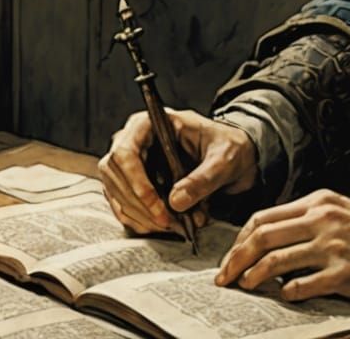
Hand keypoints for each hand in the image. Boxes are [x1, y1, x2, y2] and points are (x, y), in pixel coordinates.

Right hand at [99, 108, 257, 234]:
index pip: (126, 151)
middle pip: (116, 176)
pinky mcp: (134, 184)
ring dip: (141, 216)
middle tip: (168, 223)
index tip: (158, 206)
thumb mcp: (224, 158)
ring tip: (173, 226)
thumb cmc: (228, 146)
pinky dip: (140, 221)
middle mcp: (135, 140)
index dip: (136, 181)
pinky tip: (162, 226)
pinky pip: (124, 205)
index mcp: (152, 123)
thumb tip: (175, 201)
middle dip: (140, 204)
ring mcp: (131, 163)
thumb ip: (203, 178)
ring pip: (117, 194)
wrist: (233, 156)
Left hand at [214, 189, 349, 308]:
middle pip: (263, 236)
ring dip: (253, 277)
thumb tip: (271, 243)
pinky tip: (284, 297)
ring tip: (244, 288)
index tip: (230, 257)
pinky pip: (302, 286)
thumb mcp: (343, 214)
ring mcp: (334, 246)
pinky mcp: (345, 274)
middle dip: (235, 259)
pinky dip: (286, 293)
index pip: (265, 216)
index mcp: (320, 201)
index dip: (240, 239)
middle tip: (223, 278)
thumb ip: (309, 222)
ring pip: (276, 260)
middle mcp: (324, 219)